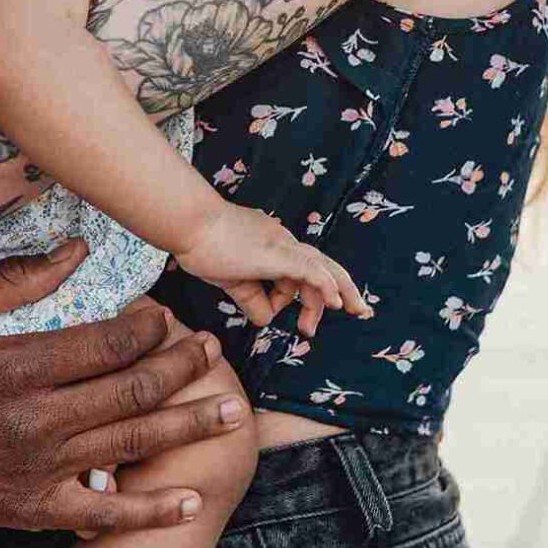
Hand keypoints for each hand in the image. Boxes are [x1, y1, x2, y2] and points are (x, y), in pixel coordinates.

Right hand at [0, 241, 245, 533]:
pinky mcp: (30, 511)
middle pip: (130, 393)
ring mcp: (36, 473)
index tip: (162, 313)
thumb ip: (10, 280)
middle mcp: (33, 424)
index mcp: (12, 368)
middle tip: (212, 351)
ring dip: (186, 427)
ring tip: (230, 411)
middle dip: (181, 369)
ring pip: (130, 447)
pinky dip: (150, 511)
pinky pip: (102, 515)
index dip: (145, 328)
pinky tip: (189, 501)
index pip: (104, 345)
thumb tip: (73, 252)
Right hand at [172, 203, 371, 336]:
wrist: (189, 224)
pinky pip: (310, 270)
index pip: (301, 271)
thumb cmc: (202, 245)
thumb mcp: (231, 280)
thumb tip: (266, 319)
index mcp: (272, 246)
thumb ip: (251, 298)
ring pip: (323, 266)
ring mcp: (281, 245)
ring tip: (355, 311)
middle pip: (322, 265)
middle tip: (359, 312)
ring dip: (341, 291)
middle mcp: (282, 241)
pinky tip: (336, 302)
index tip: (302, 324)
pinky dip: (326, 286)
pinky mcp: (277, 253)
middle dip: (343, 290)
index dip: (307, 298)